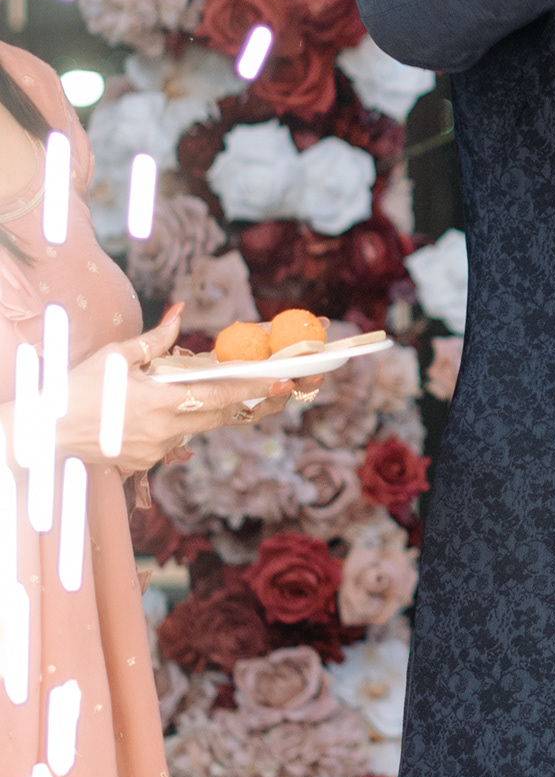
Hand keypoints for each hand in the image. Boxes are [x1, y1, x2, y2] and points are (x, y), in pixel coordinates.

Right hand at [58, 308, 293, 475]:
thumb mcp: (116, 357)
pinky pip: (172, 442)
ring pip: (195, 429)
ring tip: (182, 393)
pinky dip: (172, 425)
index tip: (282, 380)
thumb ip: (154, 339)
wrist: (50, 430)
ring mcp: (157, 450)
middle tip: (258, 387)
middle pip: (218, 416)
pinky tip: (149, 414)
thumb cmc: (80, 388)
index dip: (255, 389)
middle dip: (237, 401)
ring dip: (200, 411)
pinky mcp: (146, 462)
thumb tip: (180, 314)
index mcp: (161, 401)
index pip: (221, 396)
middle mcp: (165, 429)